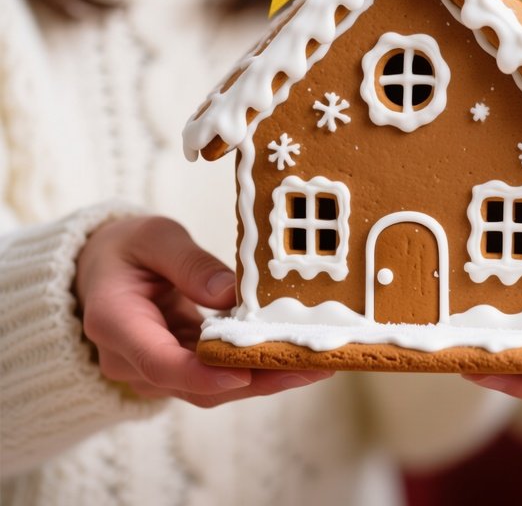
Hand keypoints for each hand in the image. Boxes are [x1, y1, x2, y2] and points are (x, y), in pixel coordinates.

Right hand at [75, 215, 331, 406]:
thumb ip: (189, 263)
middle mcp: (131, 359)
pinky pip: (217, 375)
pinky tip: (296, 356)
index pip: (158, 361)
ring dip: (265, 378)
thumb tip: (230, 294)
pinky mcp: (178, 366)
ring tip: (318, 362)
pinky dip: (256, 368)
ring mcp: (154, 368)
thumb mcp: (153, 237)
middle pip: (195, 384)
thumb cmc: (126, 248)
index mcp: (116, 322)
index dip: (202, 374)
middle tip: (310, 366)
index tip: (244, 374)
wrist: (101, 269)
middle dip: (256, 379)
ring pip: (211, 388)